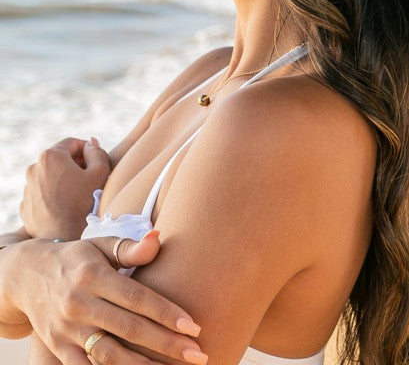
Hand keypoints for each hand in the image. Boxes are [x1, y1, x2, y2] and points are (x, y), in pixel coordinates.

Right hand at [12, 232, 206, 364]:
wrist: (29, 275)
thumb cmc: (78, 258)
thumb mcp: (100, 245)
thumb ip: (129, 248)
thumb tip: (158, 240)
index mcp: (93, 275)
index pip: (136, 298)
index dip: (166, 313)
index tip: (193, 326)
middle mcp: (79, 304)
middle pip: (129, 329)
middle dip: (165, 343)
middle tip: (196, 353)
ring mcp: (67, 329)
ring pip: (110, 355)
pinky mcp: (59, 348)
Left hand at [20, 138, 110, 239]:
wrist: (67, 238)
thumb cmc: (85, 203)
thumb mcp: (100, 172)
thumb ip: (97, 152)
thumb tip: (91, 143)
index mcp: (50, 156)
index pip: (71, 143)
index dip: (87, 149)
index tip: (95, 160)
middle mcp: (33, 169)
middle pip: (59, 159)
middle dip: (74, 165)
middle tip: (90, 177)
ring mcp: (27, 188)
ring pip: (49, 176)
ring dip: (63, 180)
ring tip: (78, 194)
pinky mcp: (25, 206)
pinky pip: (42, 193)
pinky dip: (54, 194)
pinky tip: (67, 206)